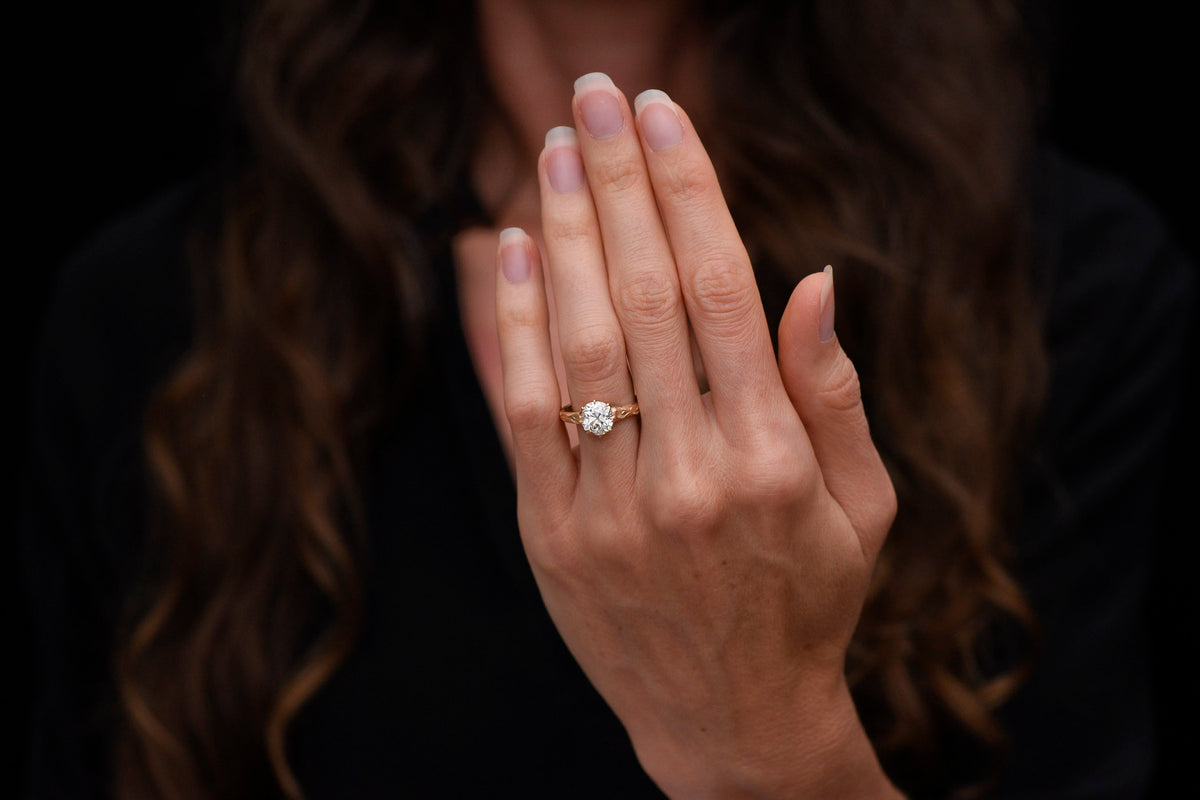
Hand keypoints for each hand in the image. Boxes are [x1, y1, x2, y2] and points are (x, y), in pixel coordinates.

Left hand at [493, 73, 900, 798]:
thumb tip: (812, 277)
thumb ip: (831, 391)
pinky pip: (524, 410)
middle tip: (598, 96)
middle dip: (619, 182)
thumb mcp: (860, 505)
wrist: (729, 720)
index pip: (721, 291)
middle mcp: (689, 476)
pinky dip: (513, 323)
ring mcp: (611, 507)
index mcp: (772, 460)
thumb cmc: (808, 601)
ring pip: (578, 341)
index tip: (665, 118)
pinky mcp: (553, 534)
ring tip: (554, 149)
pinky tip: (512, 247)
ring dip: (564, 232)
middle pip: (643, 295)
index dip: (689, 192)